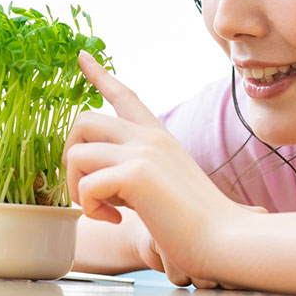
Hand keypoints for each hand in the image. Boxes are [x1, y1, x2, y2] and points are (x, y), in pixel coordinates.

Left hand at [62, 51, 253, 284]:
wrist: (226, 239)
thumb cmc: (198, 224)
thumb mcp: (167, 184)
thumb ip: (138, 172)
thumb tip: (100, 181)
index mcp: (158, 137)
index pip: (124, 94)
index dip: (99, 74)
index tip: (81, 56)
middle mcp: (149, 137)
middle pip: (84, 120)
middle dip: (70, 156)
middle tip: (86, 190)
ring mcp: (144, 152)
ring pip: (76, 152)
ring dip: (77, 188)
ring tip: (104, 211)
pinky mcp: (137, 175)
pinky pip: (85, 185)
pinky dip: (90, 209)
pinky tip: (115, 221)